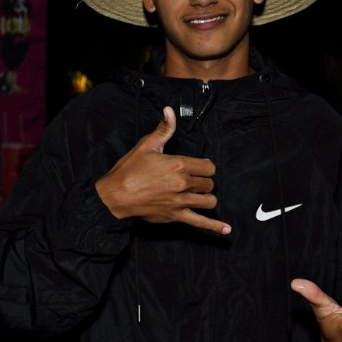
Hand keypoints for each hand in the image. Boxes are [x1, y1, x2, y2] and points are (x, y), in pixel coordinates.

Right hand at [95, 106, 230, 233]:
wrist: (115, 196)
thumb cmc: (129, 170)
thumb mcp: (146, 146)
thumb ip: (164, 129)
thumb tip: (170, 111)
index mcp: (179, 165)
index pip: (208, 167)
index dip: (205, 167)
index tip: (198, 168)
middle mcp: (183, 184)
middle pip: (209, 183)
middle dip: (204, 181)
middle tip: (193, 181)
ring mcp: (181, 202)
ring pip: (209, 201)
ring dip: (206, 197)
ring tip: (199, 195)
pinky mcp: (176, 216)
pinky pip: (201, 223)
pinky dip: (215, 227)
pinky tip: (226, 230)